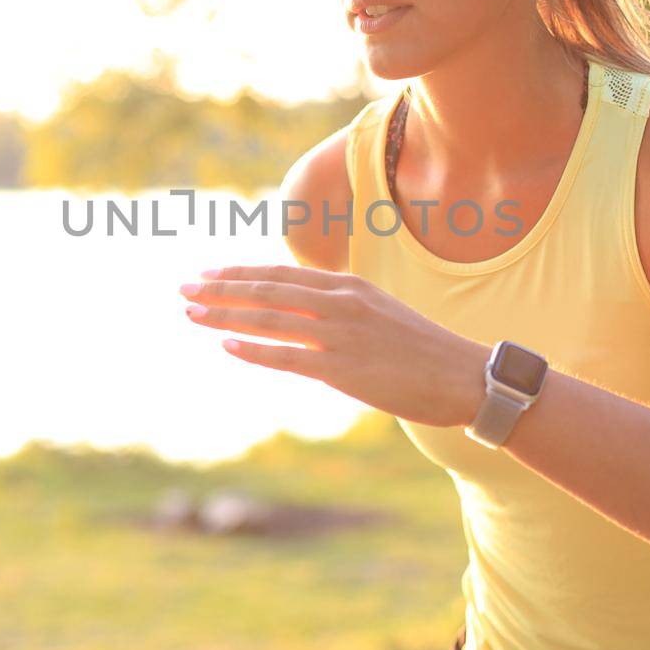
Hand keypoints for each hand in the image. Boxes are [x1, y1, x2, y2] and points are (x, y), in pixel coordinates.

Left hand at [177, 263, 488, 427]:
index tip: (206, 274)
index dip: (239, 274)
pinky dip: (255, 349)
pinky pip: (289, 357)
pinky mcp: (344, 369)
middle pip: (267, 291)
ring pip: (270, 319)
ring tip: (192, 312)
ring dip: (226, 315)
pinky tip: (227, 344)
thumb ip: (339, 311)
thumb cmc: (423, 351)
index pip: (280, 275)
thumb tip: (302, 317)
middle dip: (220, 289)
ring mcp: (341, 335)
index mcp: (348, 287)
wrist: (465, 376)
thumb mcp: (379, 314)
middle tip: (183, 288)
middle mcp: (340, 303)